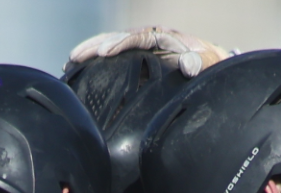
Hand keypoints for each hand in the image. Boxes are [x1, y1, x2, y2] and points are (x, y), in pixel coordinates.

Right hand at [64, 26, 232, 77]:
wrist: (211, 64)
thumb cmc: (208, 65)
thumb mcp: (208, 64)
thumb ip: (199, 63)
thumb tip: (188, 65)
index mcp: (164, 37)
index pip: (137, 37)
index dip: (120, 43)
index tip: (104, 52)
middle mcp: (149, 38)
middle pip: (117, 37)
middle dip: (95, 45)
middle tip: (76, 56)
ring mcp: (141, 47)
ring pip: (112, 43)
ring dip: (90, 51)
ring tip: (70, 61)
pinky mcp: (137, 57)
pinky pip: (114, 56)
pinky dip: (96, 60)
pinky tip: (79, 68)